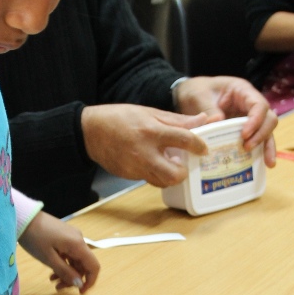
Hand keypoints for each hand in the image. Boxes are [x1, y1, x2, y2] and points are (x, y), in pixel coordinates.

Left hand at [19, 211, 98, 292]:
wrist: (23, 218)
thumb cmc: (35, 238)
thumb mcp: (49, 258)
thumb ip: (65, 272)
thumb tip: (79, 284)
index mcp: (77, 245)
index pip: (94, 266)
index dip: (90, 281)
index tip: (80, 292)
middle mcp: (78, 240)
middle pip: (83, 264)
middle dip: (74, 278)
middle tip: (58, 288)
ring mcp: (71, 237)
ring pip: (75, 260)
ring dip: (67, 272)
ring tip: (53, 281)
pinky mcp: (64, 236)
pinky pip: (69, 254)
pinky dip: (63, 264)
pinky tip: (52, 271)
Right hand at [80, 104, 208, 187]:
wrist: (90, 132)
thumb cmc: (120, 118)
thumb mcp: (149, 112)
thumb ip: (177, 120)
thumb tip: (202, 120)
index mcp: (152, 131)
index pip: (184, 140)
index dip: (199, 145)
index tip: (203, 148)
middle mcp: (144, 152)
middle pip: (174, 174)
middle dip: (184, 172)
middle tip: (184, 163)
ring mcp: (136, 167)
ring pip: (163, 182)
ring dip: (170, 175)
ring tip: (168, 163)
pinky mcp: (129, 175)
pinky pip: (149, 179)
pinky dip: (155, 173)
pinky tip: (153, 162)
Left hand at [175, 76, 277, 167]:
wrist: (189, 95)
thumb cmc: (197, 91)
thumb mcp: (199, 96)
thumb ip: (208, 108)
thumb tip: (218, 121)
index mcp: (242, 91)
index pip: (258, 105)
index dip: (255, 120)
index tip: (244, 134)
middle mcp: (250, 104)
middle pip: (268, 118)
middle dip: (262, 134)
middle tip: (247, 148)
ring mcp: (249, 117)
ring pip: (266, 131)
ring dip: (267, 147)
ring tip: (268, 164)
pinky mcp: (244, 130)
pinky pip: (256, 140)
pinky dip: (260, 151)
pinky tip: (262, 164)